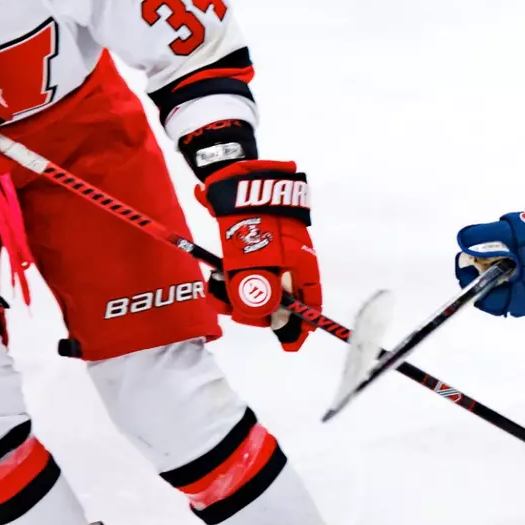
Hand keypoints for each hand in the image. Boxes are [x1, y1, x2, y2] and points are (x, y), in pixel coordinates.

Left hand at [200, 159, 321, 350]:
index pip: (309, 300)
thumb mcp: (252, 263)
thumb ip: (260, 293)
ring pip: (259, 285)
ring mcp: (273, 253)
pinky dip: (232, 279)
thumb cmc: (251, 222)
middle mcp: (291, 260)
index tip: (291, 343)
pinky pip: (247, 271)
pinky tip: (214, 279)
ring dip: (237, 294)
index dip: (301, 323)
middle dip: (257, 309)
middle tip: (234, 312)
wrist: (240, 180)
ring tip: (215, 291)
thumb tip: (270, 319)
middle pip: (281, 297)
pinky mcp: (255, 246)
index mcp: (301, 263)